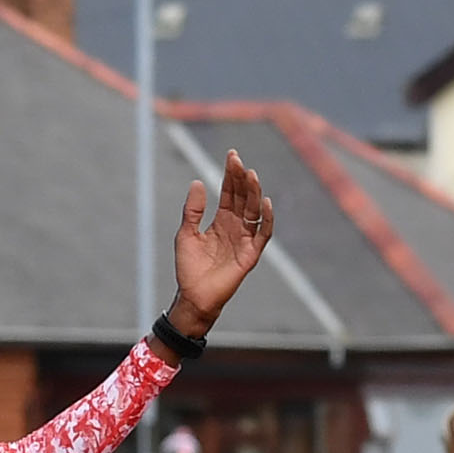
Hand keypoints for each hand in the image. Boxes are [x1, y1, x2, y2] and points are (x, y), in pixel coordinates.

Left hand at [164, 151, 275, 341]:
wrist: (193, 297)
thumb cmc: (189, 268)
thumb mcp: (186, 234)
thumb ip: (193, 210)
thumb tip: (197, 182)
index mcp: (221, 221)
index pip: (230, 192)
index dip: (231, 175)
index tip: (232, 155)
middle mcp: (236, 227)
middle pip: (243, 197)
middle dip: (241, 179)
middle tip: (238, 160)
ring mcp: (245, 239)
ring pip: (253, 211)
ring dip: (254, 193)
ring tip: (250, 175)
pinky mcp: (250, 254)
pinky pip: (263, 234)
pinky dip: (267, 219)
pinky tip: (266, 203)